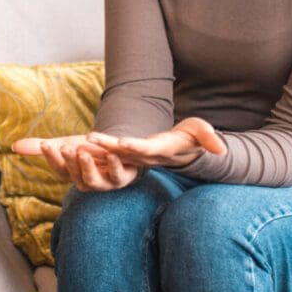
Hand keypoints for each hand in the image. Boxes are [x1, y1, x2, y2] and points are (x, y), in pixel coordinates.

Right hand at [12, 134, 138, 192]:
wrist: (120, 155)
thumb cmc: (88, 152)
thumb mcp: (65, 146)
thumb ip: (41, 147)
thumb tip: (13, 146)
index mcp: (71, 175)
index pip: (58, 169)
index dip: (52, 158)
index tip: (46, 144)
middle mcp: (86, 183)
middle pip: (74, 175)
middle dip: (69, 162)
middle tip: (64, 147)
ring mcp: (104, 183)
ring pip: (93, 181)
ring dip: (87, 167)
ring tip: (83, 151)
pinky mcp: (122, 179)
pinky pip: (118, 176)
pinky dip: (114, 165)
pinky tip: (112, 153)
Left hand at [86, 117, 225, 170]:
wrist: (181, 152)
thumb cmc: (191, 139)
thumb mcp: (200, 133)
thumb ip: (208, 137)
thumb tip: (221, 148)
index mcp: (160, 150)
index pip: (146, 149)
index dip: (134, 146)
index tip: (122, 142)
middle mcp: (142, 156)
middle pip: (121, 153)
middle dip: (105, 148)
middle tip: (87, 139)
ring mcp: (131, 157)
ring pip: (108, 155)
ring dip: (91, 151)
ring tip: (72, 143)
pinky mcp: (123, 155)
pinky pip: (103, 155)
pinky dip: (90, 151)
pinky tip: (70, 145)